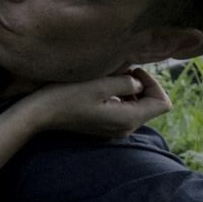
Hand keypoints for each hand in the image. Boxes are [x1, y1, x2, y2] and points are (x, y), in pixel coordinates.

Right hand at [26, 68, 171, 137]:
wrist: (40, 114)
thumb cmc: (66, 96)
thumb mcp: (98, 84)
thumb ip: (126, 82)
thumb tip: (137, 83)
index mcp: (128, 119)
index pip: (162, 103)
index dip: (154, 83)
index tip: (132, 71)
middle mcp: (125, 128)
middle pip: (151, 105)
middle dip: (140, 85)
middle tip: (118, 71)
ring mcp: (115, 129)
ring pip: (137, 107)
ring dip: (127, 90)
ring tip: (107, 79)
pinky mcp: (104, 127)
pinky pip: (122, 111)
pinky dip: (117, 97)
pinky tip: (98, 90)